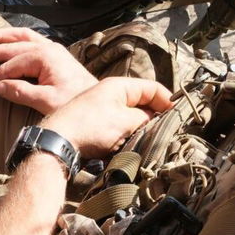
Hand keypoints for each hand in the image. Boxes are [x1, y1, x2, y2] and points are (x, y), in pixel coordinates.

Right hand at [0, 28, 97, 113]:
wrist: (100, 107)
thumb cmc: (76, 106)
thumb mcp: (48, 102)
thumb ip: (22, 92)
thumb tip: (0, 86)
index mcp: (44, 57)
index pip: (7, 68)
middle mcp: (47, 49)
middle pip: (9, 48)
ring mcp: (52, 50)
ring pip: (20, 38)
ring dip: (0, 37)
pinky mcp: (55, 56)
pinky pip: (31, 41)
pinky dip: (16, 39)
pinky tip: (8, 40)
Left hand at [40, 77, 173, 158]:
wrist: (57, 142)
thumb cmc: (89, 127)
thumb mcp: (125, 121)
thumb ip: (145, 119)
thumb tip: (156, 119)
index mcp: (118, 86)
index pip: (152, 88)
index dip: (167, 101)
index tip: (177, 116)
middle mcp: (108, 95)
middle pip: (141, 104)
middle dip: (152, 118)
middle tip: (161, 132)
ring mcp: (99, 110)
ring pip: (128, 119)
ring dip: (136, 131)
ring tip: (142, 141)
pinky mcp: (92, 126)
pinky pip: (115, 130)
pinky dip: (122, 138)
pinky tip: (123, 148)